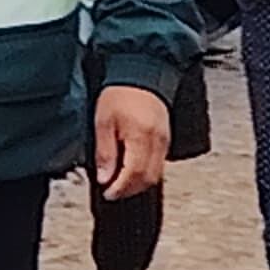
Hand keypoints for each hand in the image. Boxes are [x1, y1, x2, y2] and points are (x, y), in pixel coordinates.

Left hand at [94, 81, 172, 197]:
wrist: (140, 75)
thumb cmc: (119, 96)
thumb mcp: (103, 123)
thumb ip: (105, 153)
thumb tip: (105, 178)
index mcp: (141, 138)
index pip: (134, 174)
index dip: (121, 189)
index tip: (108, 194)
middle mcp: (158, 142)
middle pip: (148, 178)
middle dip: (130, 190)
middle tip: (112, 192)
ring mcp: (165, 141)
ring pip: (156, 173)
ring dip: (138, 183)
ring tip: (120, 184)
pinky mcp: (166, 138)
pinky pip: (159, 163)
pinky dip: (146, 172)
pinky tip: (132, 171)